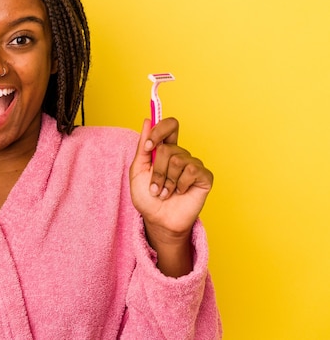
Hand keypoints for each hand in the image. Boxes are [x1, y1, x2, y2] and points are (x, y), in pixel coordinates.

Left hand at [130, 118, 212, 276]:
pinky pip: (191, 170)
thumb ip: (143, 146)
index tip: (148, 147)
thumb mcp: (138, 170)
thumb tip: (147, 121)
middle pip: (168, 147)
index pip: (169, 126)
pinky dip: (180, 184)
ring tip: (166, 193)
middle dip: (157, 170)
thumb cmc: (147, 197)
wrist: (158, 220)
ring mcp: (193, 165)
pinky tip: (180, 192)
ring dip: (166, 181)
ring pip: (178, 160)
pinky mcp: (204, 177)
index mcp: (165, 149)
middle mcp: (181, 154)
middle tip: (155, 187)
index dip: (159, 130)